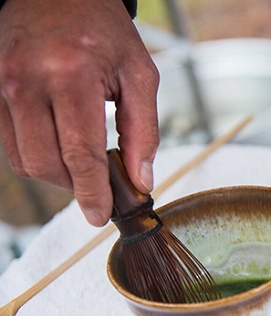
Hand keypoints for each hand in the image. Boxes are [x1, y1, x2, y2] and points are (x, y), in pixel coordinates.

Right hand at [0, 0, 159, 225]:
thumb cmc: (104, 32)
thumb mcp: (140, 75)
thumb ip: (144, 130)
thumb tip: (140, 181)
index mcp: (71, 75)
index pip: (80, 153)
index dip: (92, 192)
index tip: (101, 216)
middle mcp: (27, 81)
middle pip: (46, 165)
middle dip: (76, 187)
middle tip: (101, 186)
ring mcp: (2, 86)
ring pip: (24, 161)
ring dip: (56, 176)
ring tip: (83, 165)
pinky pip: (10, 145)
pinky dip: (38, 158)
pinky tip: (61, 148)